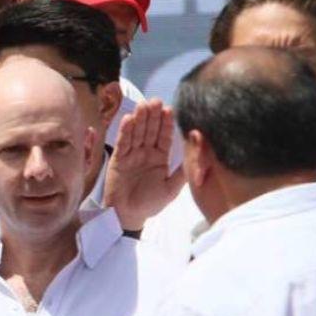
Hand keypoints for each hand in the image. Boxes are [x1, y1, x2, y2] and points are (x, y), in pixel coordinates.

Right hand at [102, 100, 184, 231]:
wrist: (127, 216)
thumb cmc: (150, 204)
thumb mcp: (171, 188)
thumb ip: (182, 171)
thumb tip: (196, 154)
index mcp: (160, 159)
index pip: (164, 136)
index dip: (166, 123)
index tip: (170, 108)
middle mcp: (146, 154)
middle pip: (150, 130)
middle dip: (152, 116)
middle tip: (155, 100)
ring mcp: (132, 156)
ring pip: (136, 133)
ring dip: (139, 119)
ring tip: (142, 105)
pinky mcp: (119, 160)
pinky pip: (123, 143)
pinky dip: (125, 131)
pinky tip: (129, 119)